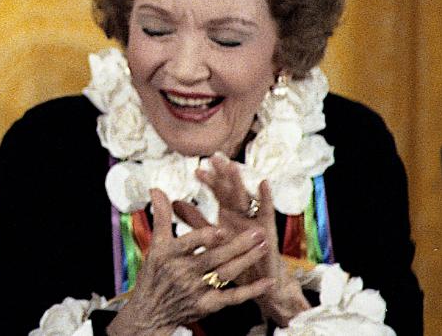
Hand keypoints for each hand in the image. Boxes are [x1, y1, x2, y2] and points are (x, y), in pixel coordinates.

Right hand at [106, 189, 273, 335]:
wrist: (152, 310)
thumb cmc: (155, 273)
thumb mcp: (156, 244)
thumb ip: (162, 216)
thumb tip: (157, 189)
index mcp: (169, 254)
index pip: (188, 244)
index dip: (204, 238)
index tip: (219, 230)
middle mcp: (183, 272)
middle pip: (214, 258)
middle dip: (237, 246)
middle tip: (257, 233)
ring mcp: (197, 290)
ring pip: (226, 273)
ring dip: (246, 260)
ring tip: (263, 247)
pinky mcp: (208, 304)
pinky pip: (232, 297)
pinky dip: (251, 290)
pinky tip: (267, 282)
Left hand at [189, 155, 308, 325]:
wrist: (258, 282)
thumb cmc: (236, 259)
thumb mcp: (211, 238)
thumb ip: (194, 220)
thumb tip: (174, 202)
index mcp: (227, 214)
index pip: (217, 193)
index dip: (208, 182)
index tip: (197, 170)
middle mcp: (240, 214)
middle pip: (230, 190)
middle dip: (223, 174)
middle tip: (214, 158)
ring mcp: (254, 221)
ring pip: (245, 197)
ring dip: (239, 182)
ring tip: (232, 166)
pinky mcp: (267, 231)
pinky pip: (266, 212)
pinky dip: (266, 197)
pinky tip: (263, 183)